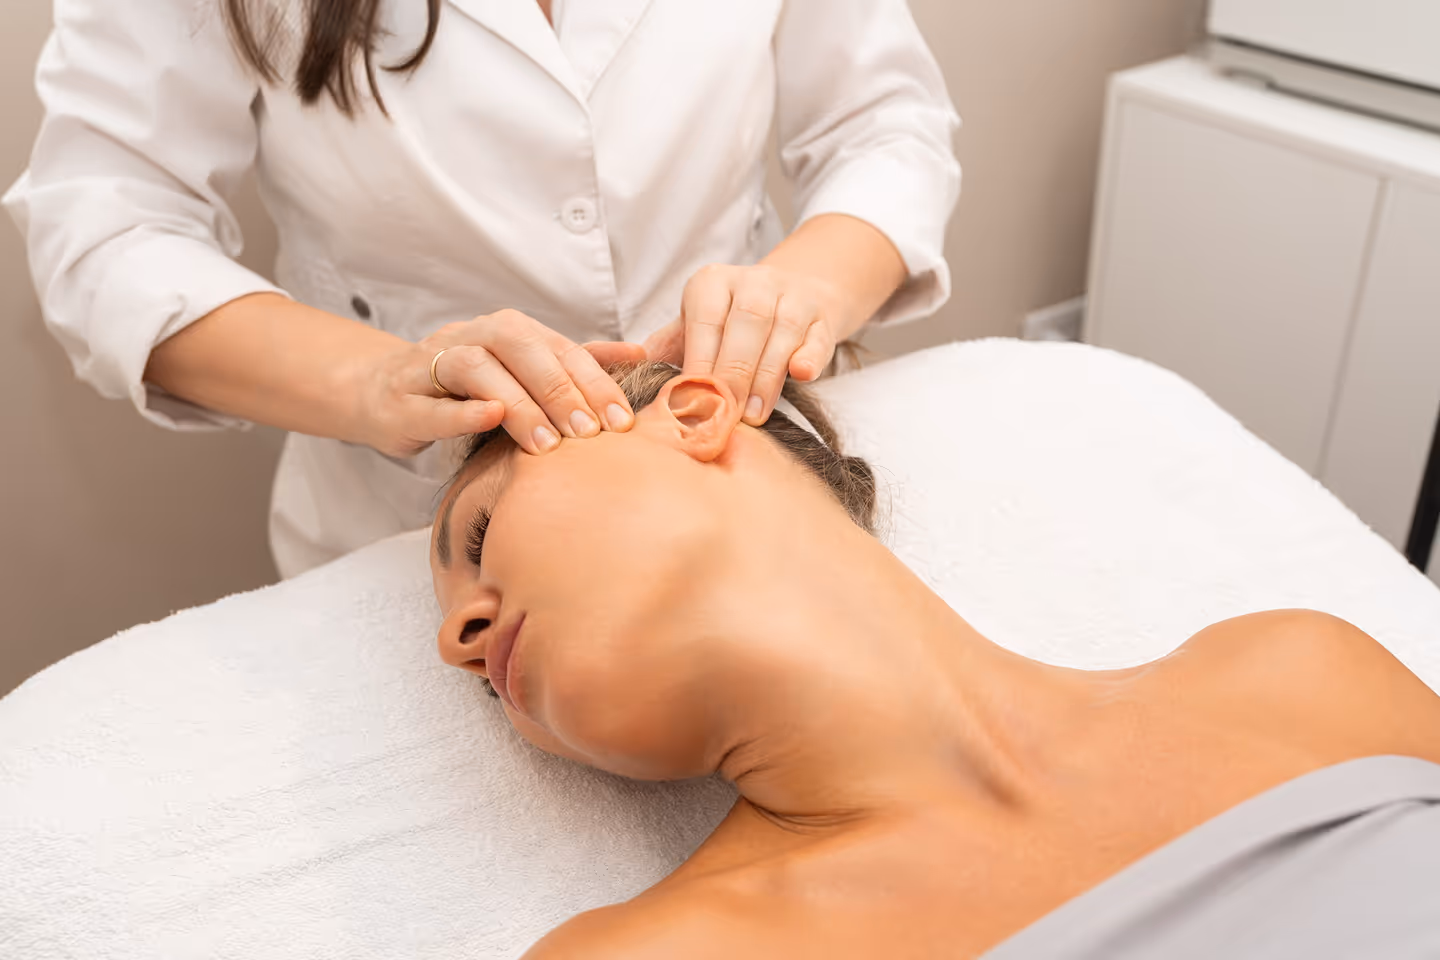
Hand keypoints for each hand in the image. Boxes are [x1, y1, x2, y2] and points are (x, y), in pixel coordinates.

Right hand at [355, 309, 645, 457]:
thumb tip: (639, 353)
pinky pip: (431, 402)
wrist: (384, 393)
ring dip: (517, 403)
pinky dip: (460, 410)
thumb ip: (576, 363)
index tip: (624, 422)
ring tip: (547, 443)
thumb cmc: (465, 388)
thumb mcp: (522, 373)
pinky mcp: (401, 398)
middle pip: (522, 350)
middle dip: (561, 391)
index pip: (560, 349)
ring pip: (477, 369)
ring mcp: (432, 364)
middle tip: (590, 434)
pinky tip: (488, 418)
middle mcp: (473, 336)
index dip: (594, 383)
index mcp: (509, 330)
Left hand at [643, 264, 847, 425]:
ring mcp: (793, 296)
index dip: (700, 363)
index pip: (705, 323)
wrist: (797, 290)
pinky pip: (817, 336)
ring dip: (766, 377)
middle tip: (724, 415)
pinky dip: (810, 355)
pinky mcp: (823, 315)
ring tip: (753, 414)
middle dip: (733, 374)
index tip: (694, 401)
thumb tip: (630, 372)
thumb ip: (670, 345)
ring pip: (781, 332)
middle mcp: (753, 282)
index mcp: (713, 283)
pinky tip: (801, 374)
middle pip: (744, 326)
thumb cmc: (735, 319)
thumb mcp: (699, 324)